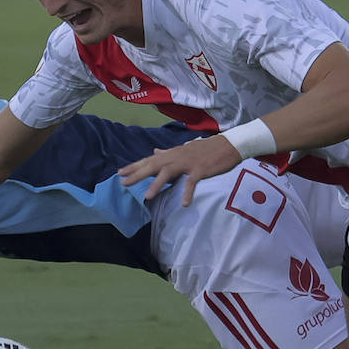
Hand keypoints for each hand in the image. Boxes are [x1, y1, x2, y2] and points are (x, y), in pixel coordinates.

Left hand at [118, 136, 241, 205]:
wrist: (228, 145)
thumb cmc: (206, 149)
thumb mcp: (184, 149)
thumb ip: (169, 152)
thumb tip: (154, 151)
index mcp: (173, 153)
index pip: (149, 159)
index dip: (134, 166)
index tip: (120, 173)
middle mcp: (177, 156)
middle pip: (154, 165)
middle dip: (138, 174)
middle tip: (124, 183)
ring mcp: (189, 163)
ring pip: (169, 172)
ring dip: (157, 184)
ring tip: (147, 196)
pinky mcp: (201, 170)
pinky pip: (192, 182)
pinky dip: (188, 192)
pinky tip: (184, 203)